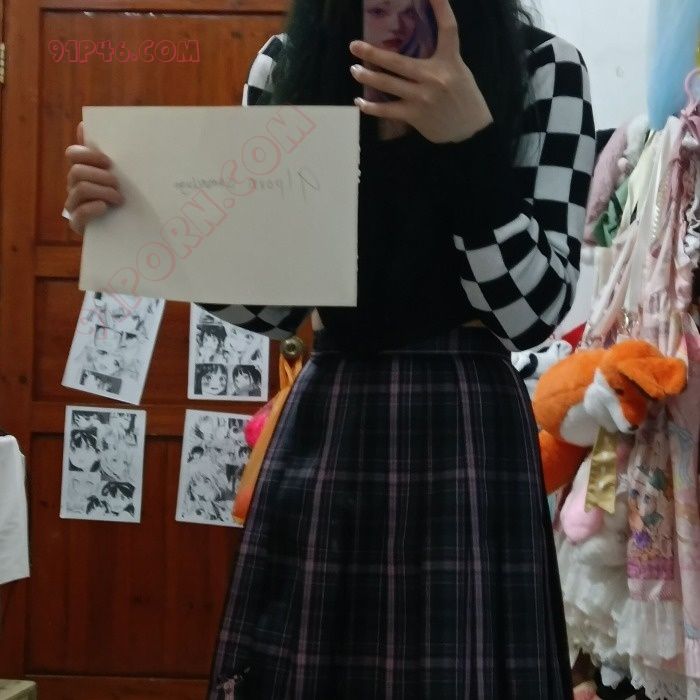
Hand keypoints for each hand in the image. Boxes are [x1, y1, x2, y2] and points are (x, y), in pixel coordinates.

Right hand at [64, 121, 123, 234]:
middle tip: (118, 183)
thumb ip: (103, 155)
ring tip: (119, 198)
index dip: (89, 154)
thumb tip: (85, 124)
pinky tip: (106, 207)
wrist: (124, 230)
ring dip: (103, 191)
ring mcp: (73, 205)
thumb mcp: (116, 176)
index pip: (73, 154)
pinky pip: (79, 213)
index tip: (109, 162)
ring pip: (81, 189)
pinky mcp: (78, 224)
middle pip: (77, 171)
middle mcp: (73, 187)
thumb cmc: (119, 199)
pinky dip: (93, 208)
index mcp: (81, 172)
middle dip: (100, 175)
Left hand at [349, 0, 492, 143]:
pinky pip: (387, 110)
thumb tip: (414, 46)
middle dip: (373, 54)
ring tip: (354, 70)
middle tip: (354, 46)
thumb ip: (439, 58)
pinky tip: (360, 101)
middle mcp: (435, 77)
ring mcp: (422, 97)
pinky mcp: (415, 115)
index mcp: (450, 61)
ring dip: (367, 77)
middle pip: (398, 62)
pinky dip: (370, 107)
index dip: (441, 6)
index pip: (448, 29)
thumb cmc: (462, 98)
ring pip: (388, 85)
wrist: (469, 130)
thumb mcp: (458, 71)